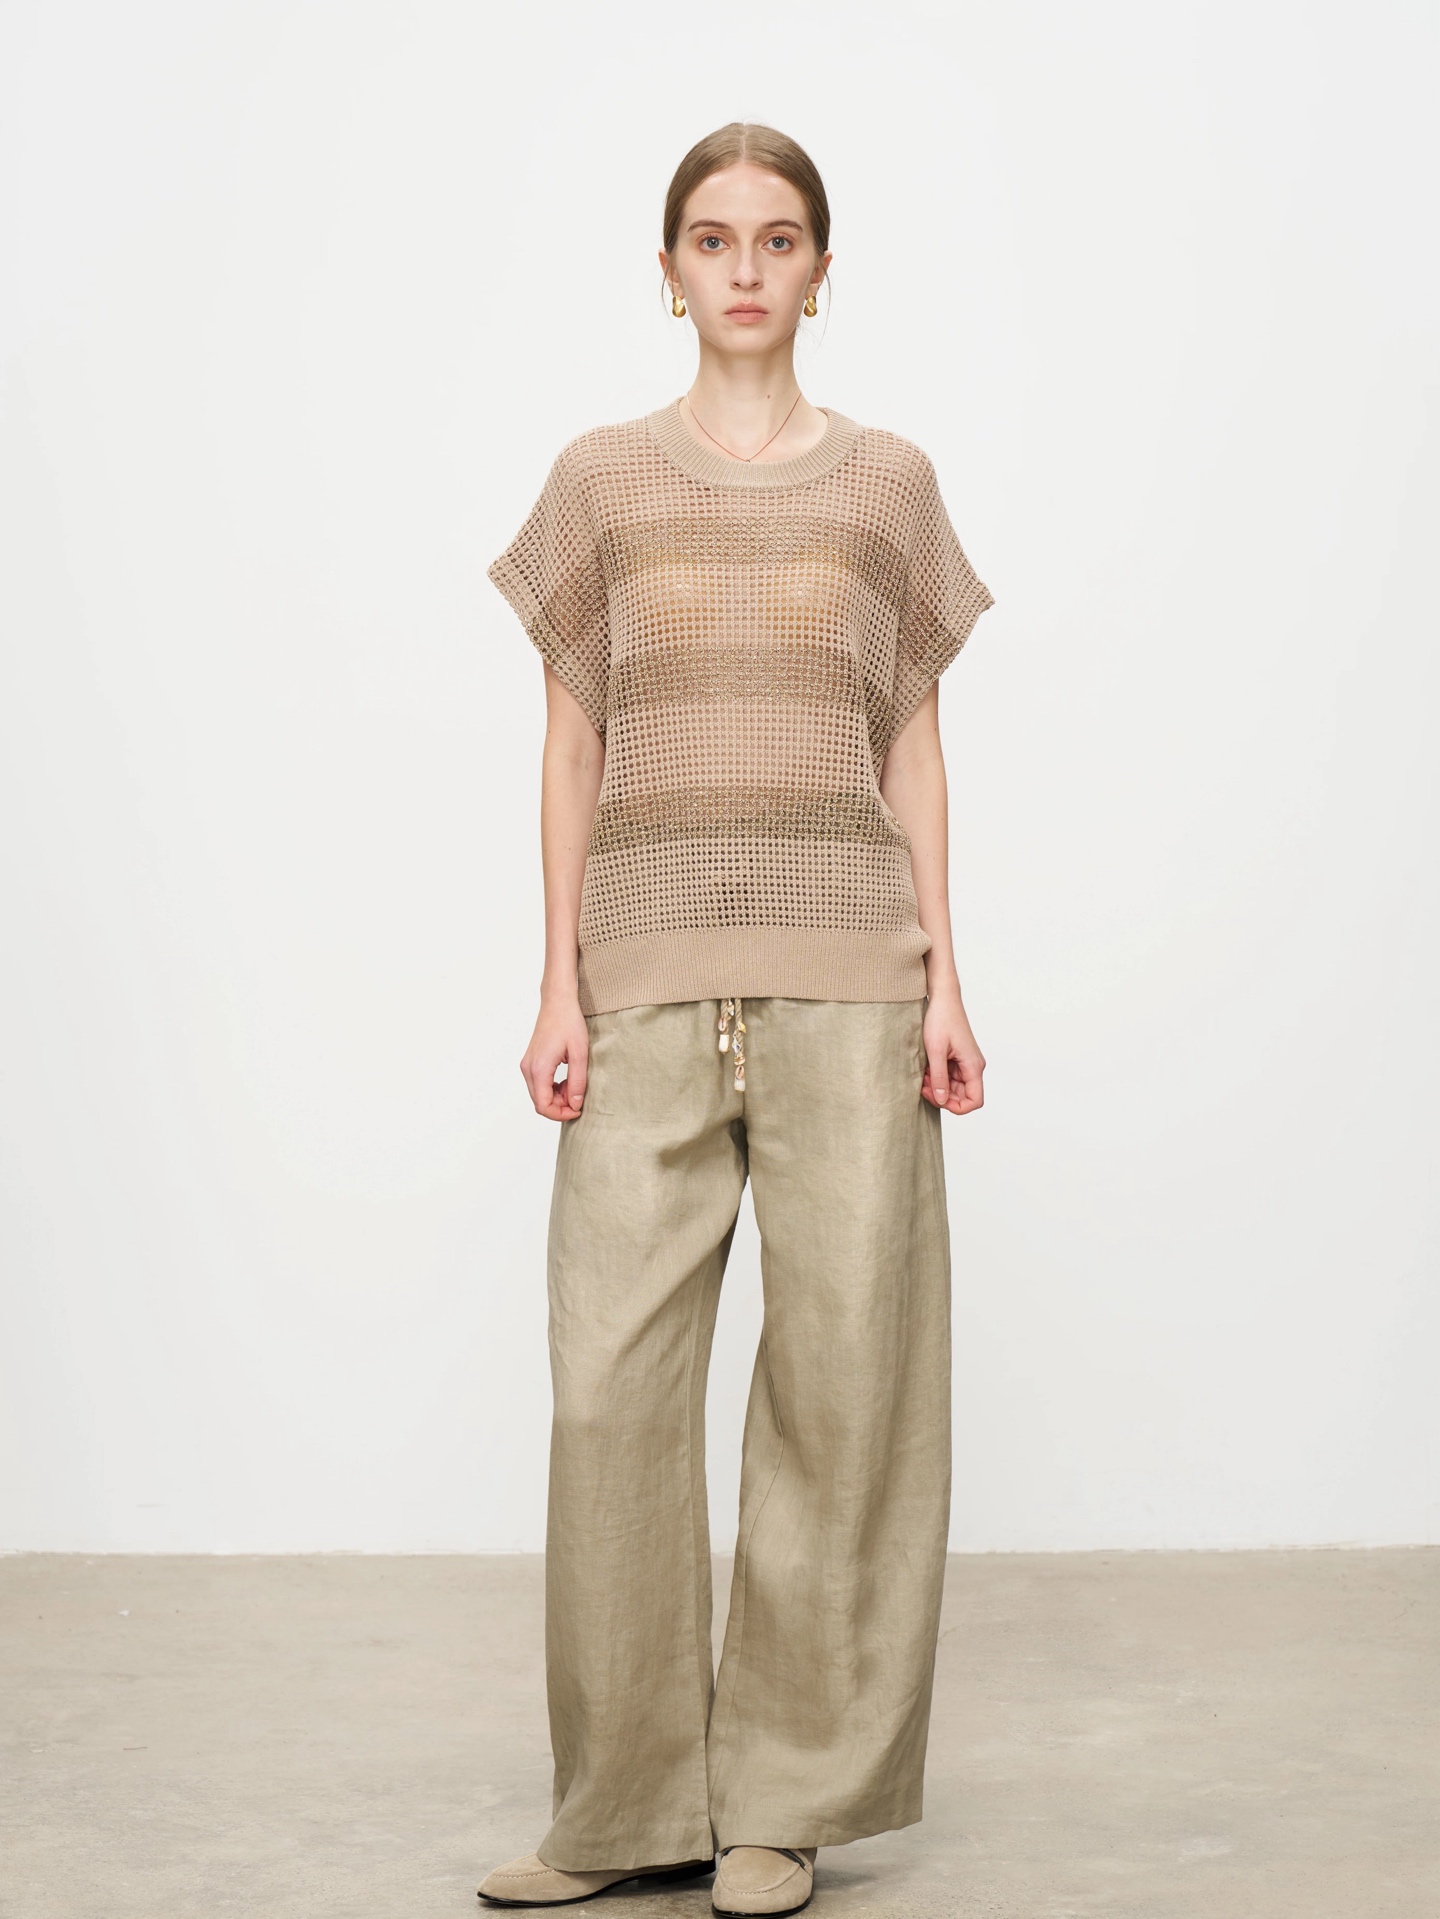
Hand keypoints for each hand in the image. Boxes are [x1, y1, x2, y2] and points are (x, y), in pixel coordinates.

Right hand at [521, 994, 588, 1120]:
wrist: (558, 1002)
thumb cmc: (569, 1022)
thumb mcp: (580, 1054)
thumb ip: (577, 1082)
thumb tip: (574, 1104)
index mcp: (539, 1068)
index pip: (543, 1105)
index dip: (560, 1114)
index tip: (577, 1110)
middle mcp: (528, 1068)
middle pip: (539, 1102)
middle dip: (560, 1107)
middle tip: (579, 1097)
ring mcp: (527, 1065)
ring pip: (539, 1095)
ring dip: (557, 1098)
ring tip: (574, 1086)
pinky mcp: (531, 1062)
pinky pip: (539, 1085)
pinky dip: (552, 1088)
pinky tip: (566, 1080)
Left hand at [921, 987, 985, 1115]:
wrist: (942, 998)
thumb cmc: (941, 1019)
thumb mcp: (935, 1051)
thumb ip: (939, 1078)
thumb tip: (942, 1100)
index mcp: (973, 1066)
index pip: (975, 1100)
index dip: (957, 1108)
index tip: (938, 1100)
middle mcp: (973, 1066)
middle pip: (962, 1096)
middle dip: (942, 1096)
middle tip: (923, 1087)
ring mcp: (966, 1062)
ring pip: (954, 1088)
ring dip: (938, 1087)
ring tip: (922, 1077)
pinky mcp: (958, 1058)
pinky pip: (949, 1077)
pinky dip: (937, 1077)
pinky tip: (925, 1070)